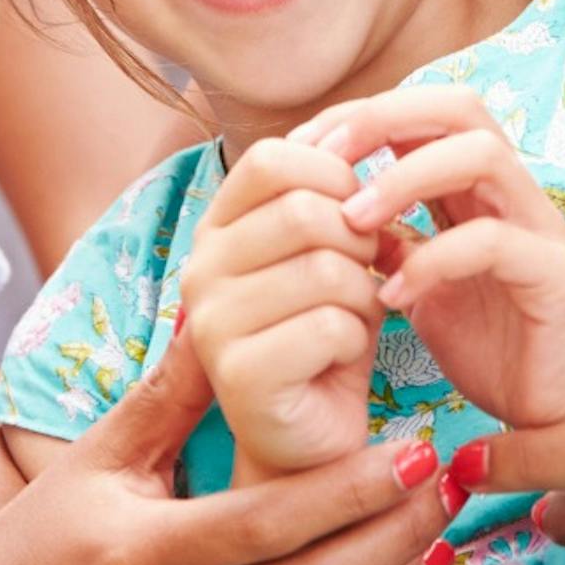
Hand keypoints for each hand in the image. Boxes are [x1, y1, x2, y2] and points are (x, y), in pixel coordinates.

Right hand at [0, 345, 459, 564]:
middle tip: (449, 496)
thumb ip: (174, 391)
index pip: (269, 523)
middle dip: (393, 542)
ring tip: (438, 560)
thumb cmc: (46, 528)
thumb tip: (228, 304)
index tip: (419, 451)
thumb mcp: (100, 455)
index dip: (355, 489)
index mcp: (137, 552)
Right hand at [180, 132, 380, 476]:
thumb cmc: (327, 334)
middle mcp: (198, 268)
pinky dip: (358, 341)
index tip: (360, 214)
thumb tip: (361, 126)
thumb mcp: (331, 251)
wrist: (311, 438)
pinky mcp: (236, 375)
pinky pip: (330, 326)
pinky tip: (340, 360)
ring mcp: (209, 322)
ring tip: (353, 322)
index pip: (274, 158)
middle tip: (366, 277)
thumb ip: (333, 193)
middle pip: (306, 210)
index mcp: (216, 227)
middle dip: (360, 242)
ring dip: (365, 296)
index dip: (335, 175)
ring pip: (326, 268)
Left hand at [320, 88, 564, 429]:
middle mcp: (512, 195)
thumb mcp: (426, 287)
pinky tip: (390, 296)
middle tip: (323, 158)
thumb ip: (392, 244)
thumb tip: (329, 214)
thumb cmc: (502, 345)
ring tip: (351, 221)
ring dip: (407, 177)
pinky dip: (434, 260)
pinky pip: (494, 242)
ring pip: (483, 156)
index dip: (360, 116)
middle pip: (459, 107)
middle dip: (384, 119)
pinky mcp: (554, 277)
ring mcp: (539, 229)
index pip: (423, 113)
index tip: (301, 149)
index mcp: (477, 190)